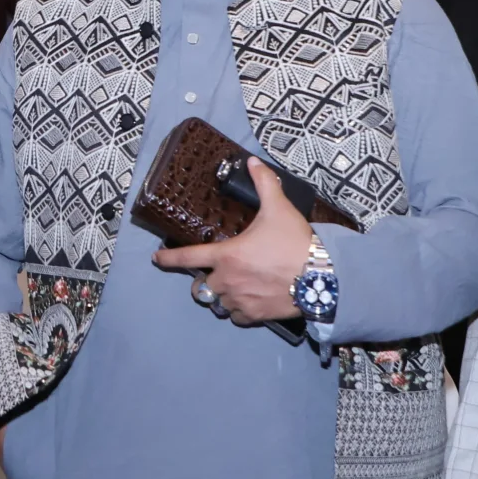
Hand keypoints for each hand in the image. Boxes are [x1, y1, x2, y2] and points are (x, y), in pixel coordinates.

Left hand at [150, 159, 313, 325]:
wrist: (321, 276)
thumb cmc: (295, 242)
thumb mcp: (278, 208)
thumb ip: (264, 184)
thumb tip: (252, 162)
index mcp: (225, 255)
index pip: (187, 258)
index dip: (168, 259)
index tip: (156, 259)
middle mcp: (227, 280)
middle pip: (201, 287)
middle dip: (205, 281)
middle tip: (218, 273)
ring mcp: (239, 300)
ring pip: (218, 303)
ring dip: (222, 297)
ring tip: (234, 288)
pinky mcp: (255, 316)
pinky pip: (237, 317)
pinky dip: (238, 311)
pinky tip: (248, 302)